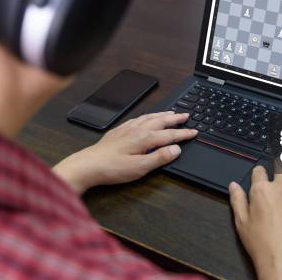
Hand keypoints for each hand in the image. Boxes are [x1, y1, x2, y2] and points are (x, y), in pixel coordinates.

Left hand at [53, 111, 196, 193]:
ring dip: (162, 114)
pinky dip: (147, 115)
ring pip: (149, 117)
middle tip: (187, 115)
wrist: (88, 165)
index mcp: (144, 138)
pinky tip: (147, 117)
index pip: (169, 135)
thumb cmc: (112, 168)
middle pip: (161, 121)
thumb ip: (160, 158)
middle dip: (175, 118)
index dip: (183, 134)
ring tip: (171, 113)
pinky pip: (137, 118)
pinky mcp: (118, 131)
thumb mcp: (140, 168)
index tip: (194, 132)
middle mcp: (137, 130)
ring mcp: (127, 129)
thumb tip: (176, 149)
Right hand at [229, 164, 281, 279]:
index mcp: (261, 191)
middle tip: (279, 162)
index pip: (259, 171)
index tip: (259, 174)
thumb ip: (237, 200)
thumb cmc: (262, 244)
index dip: (258, 171)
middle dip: (279, 162)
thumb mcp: (241, 222)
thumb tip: (233, 186)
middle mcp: (280, 189)